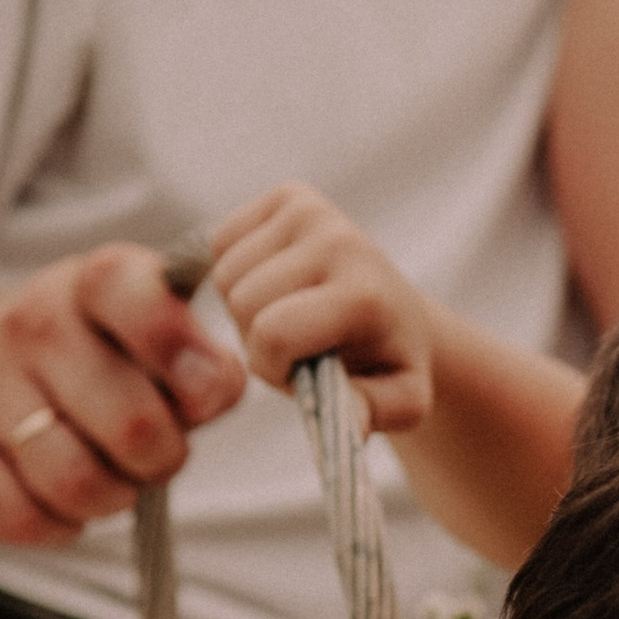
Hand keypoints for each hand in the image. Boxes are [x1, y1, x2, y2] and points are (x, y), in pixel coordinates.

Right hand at [0, 246, 246, 545]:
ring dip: (112, 498)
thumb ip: (202, 365)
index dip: (180, 349)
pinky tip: (58, 499)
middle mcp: (28, 319)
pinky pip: (22, 518)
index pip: (131, 293)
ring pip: (74, 480)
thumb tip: (215, 386)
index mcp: (92, 284)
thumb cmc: (93, 362)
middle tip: (155, 454)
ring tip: (109, 478)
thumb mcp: (150, 343)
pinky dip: (58, 526)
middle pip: (130, 423)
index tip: (203, 394)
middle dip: (162, 458)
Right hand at [212, 185, 434, 433]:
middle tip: (299, 345)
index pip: (274, 333)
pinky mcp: (287, 196)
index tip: (302, 374)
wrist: (398, 316)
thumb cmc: (388, 364)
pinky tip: (276, 286)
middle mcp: (337, 238)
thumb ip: (372, 415)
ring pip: (224, 275)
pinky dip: (236, 273)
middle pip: (242, 303)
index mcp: (364, 293)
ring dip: (244, 310)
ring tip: (290, 317)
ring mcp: (310, 209)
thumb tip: (347, 422)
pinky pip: (220, 244)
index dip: (272, 367)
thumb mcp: (398, 403)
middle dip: (257, 339)